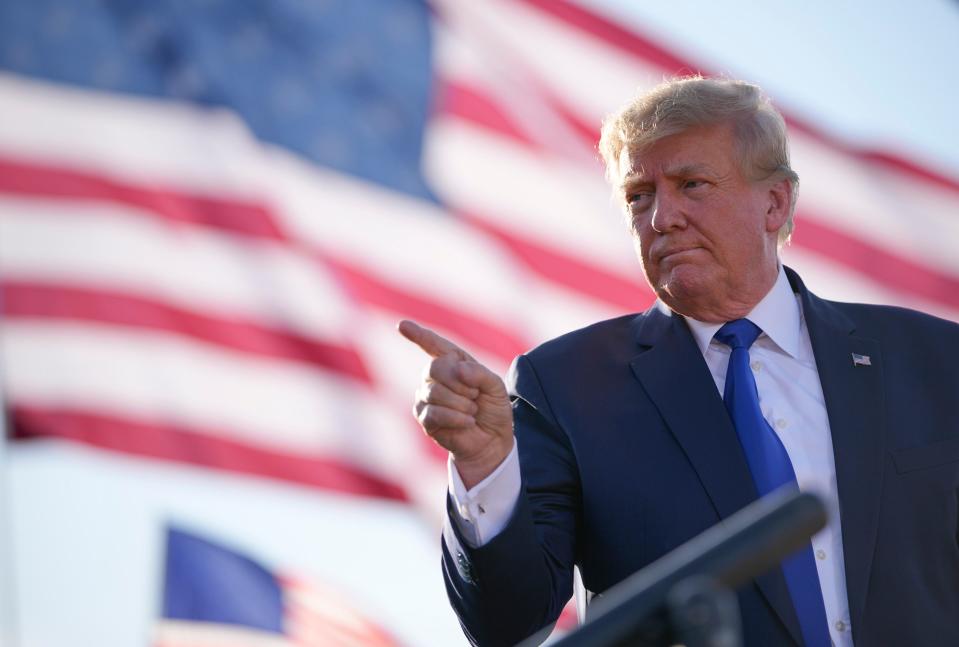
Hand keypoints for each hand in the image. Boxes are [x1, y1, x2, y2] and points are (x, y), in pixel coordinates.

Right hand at [398, 320, 513, 488]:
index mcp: (453, 362)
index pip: (433, 344)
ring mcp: (426, 396)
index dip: (418, 334)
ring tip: (472, 411)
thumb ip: (480, 373)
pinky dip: (455, 417)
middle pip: (435, 368)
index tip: (403, 325)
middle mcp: (434, 376)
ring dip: (461, 403)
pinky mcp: (424, 417)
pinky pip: (434, 412)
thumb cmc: (492, 409)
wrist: (492, 439)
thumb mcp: (496, 387)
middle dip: (461, 384)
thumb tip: (458, 370)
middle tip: (475, 396)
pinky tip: (466, 422)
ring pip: (435, 392)